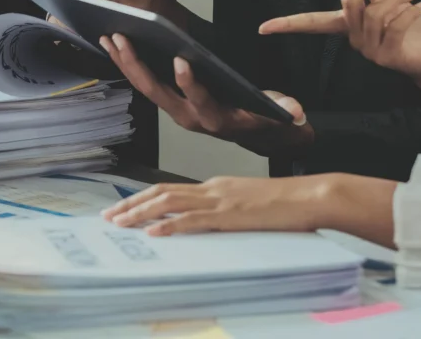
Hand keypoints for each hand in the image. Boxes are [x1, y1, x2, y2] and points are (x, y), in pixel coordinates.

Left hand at [100, 34, 311, 156]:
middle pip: (158, 92)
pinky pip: (145, 83)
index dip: (190, 83)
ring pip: (145, 87)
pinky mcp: (170, 102)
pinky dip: (130, 64)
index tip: (181, 60)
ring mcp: (176, 110)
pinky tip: (116, 45)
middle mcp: (190, 117)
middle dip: (136, 65)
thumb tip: (294, 111)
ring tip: (109, 37)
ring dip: (126, 63)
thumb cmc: (265, 119)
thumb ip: (284, 110)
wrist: (258, 135)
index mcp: (216, 119)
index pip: (200, 100)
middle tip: (120, 39)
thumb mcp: (279, 115)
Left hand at [100, 175, 340, 235]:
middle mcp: (212, 188)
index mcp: (215, 185)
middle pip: (161, 192)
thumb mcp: (249, 202)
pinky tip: (153, 233)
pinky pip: (193, 220)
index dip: (144, 198)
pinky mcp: (230, 215)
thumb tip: (209, 221)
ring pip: (169, 203)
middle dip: (132, 204)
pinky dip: (170, 226)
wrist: (311, 196)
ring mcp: (220, 200)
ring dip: (140, 213)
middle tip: (109, 216)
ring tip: (120, 223)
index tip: (124, 208)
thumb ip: (227, 208)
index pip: (170, 189)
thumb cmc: (287, 203)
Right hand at [260, 0, 420, 91]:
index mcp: (347, 27)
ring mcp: (368, 50)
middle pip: (347, 2)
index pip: (312, 23)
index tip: (264, 28)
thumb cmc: (410, 34)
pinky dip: (409, 11)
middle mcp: (353, 40)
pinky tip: (420, 6)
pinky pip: (394, 26)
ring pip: (374, 13)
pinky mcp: (387, 57)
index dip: (288, 24)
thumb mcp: (391, 4)